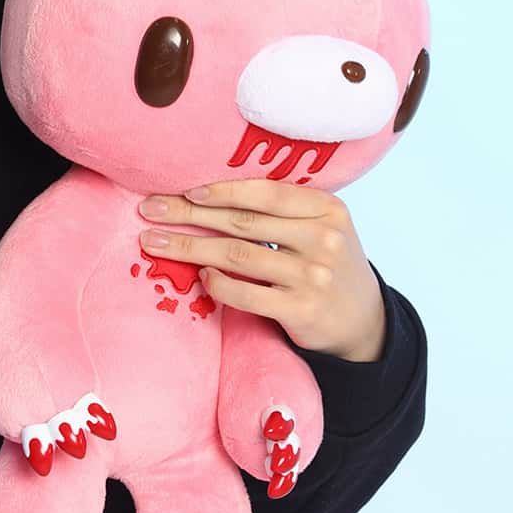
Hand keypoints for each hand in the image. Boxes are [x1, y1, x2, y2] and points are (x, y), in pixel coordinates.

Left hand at [135, 179, 386, 361]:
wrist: (364, 322)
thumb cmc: (327, 265)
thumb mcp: (321, 228)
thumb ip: (283, 210)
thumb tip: (210, 190)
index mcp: (328, 209)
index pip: (267, 192)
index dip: (223, 189)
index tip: (185, 189)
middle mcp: (323, 239)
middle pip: (242, 221)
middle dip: (188, 214)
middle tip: (149, 209)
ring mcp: (313, 276)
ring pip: (235, 254)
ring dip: (187, 247)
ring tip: (153, 242)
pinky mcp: (300, 309)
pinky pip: (244, 292)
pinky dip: (216, 283)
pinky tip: (199, 276)